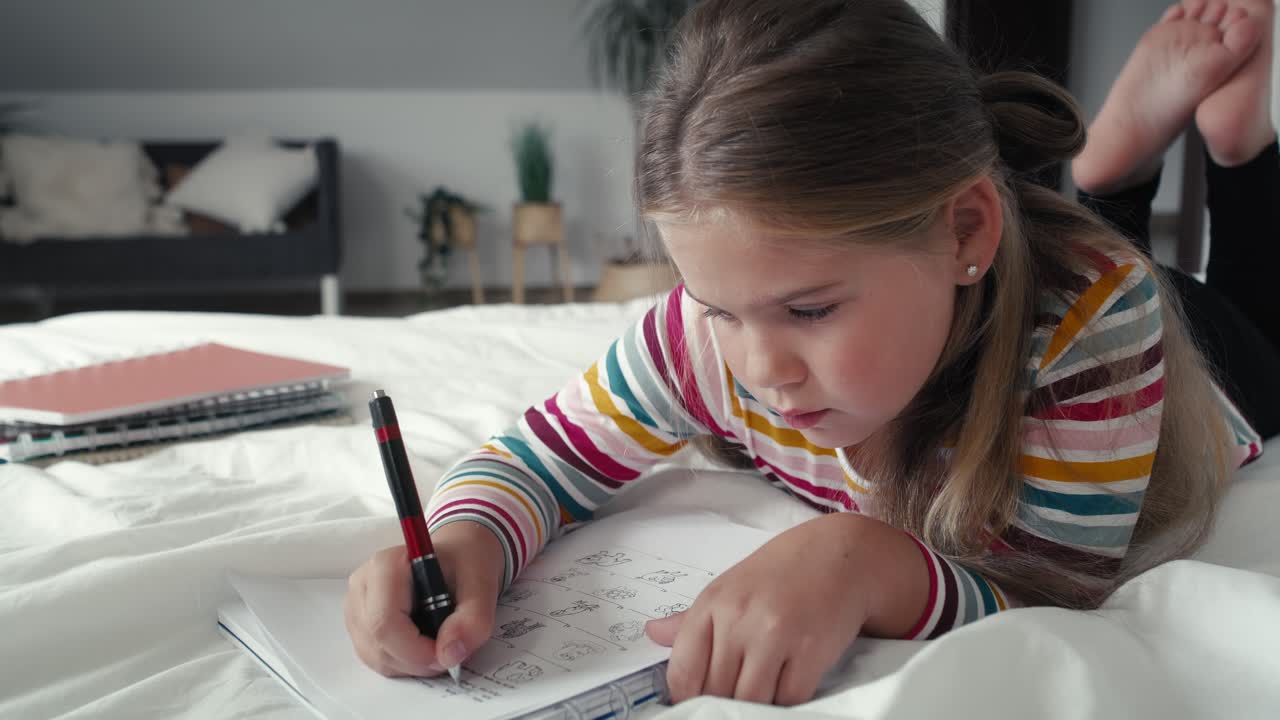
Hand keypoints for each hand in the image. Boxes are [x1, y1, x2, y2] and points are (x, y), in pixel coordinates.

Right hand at [344, 520, 503, 676]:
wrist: (456, 557)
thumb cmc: (463, 564)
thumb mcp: (482, 585)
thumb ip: (473, 620)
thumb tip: (450, 654)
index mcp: (387, 565)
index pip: (385, 622)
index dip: (415, 650)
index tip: (447, 654)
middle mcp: (363, 585)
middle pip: (378, 644)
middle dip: (418, 660)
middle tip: (450, 650)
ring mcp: (357, 607)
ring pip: (376, 657)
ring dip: (412, 664)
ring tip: (440, 641)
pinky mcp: (359, 625)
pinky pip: (376, 659)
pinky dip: (404, 662)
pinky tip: (424, 644)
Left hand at [644, 513, 926, 705]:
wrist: (840, 556)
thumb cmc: (781, 573)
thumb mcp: (729, 588)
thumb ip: (691, 620)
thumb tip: (653, 634)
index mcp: (712, 604)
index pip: (683, 671)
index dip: (686, 698)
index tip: (696, 704)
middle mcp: (739, 619)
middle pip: (716, 692)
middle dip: (723, 703)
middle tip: (733, 696)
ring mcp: (775, 636)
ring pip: (751, 701)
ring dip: (755, 704)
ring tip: (761, 689)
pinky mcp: (810, 652)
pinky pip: (789, 699)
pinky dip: (787, 700)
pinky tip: (788, 681)